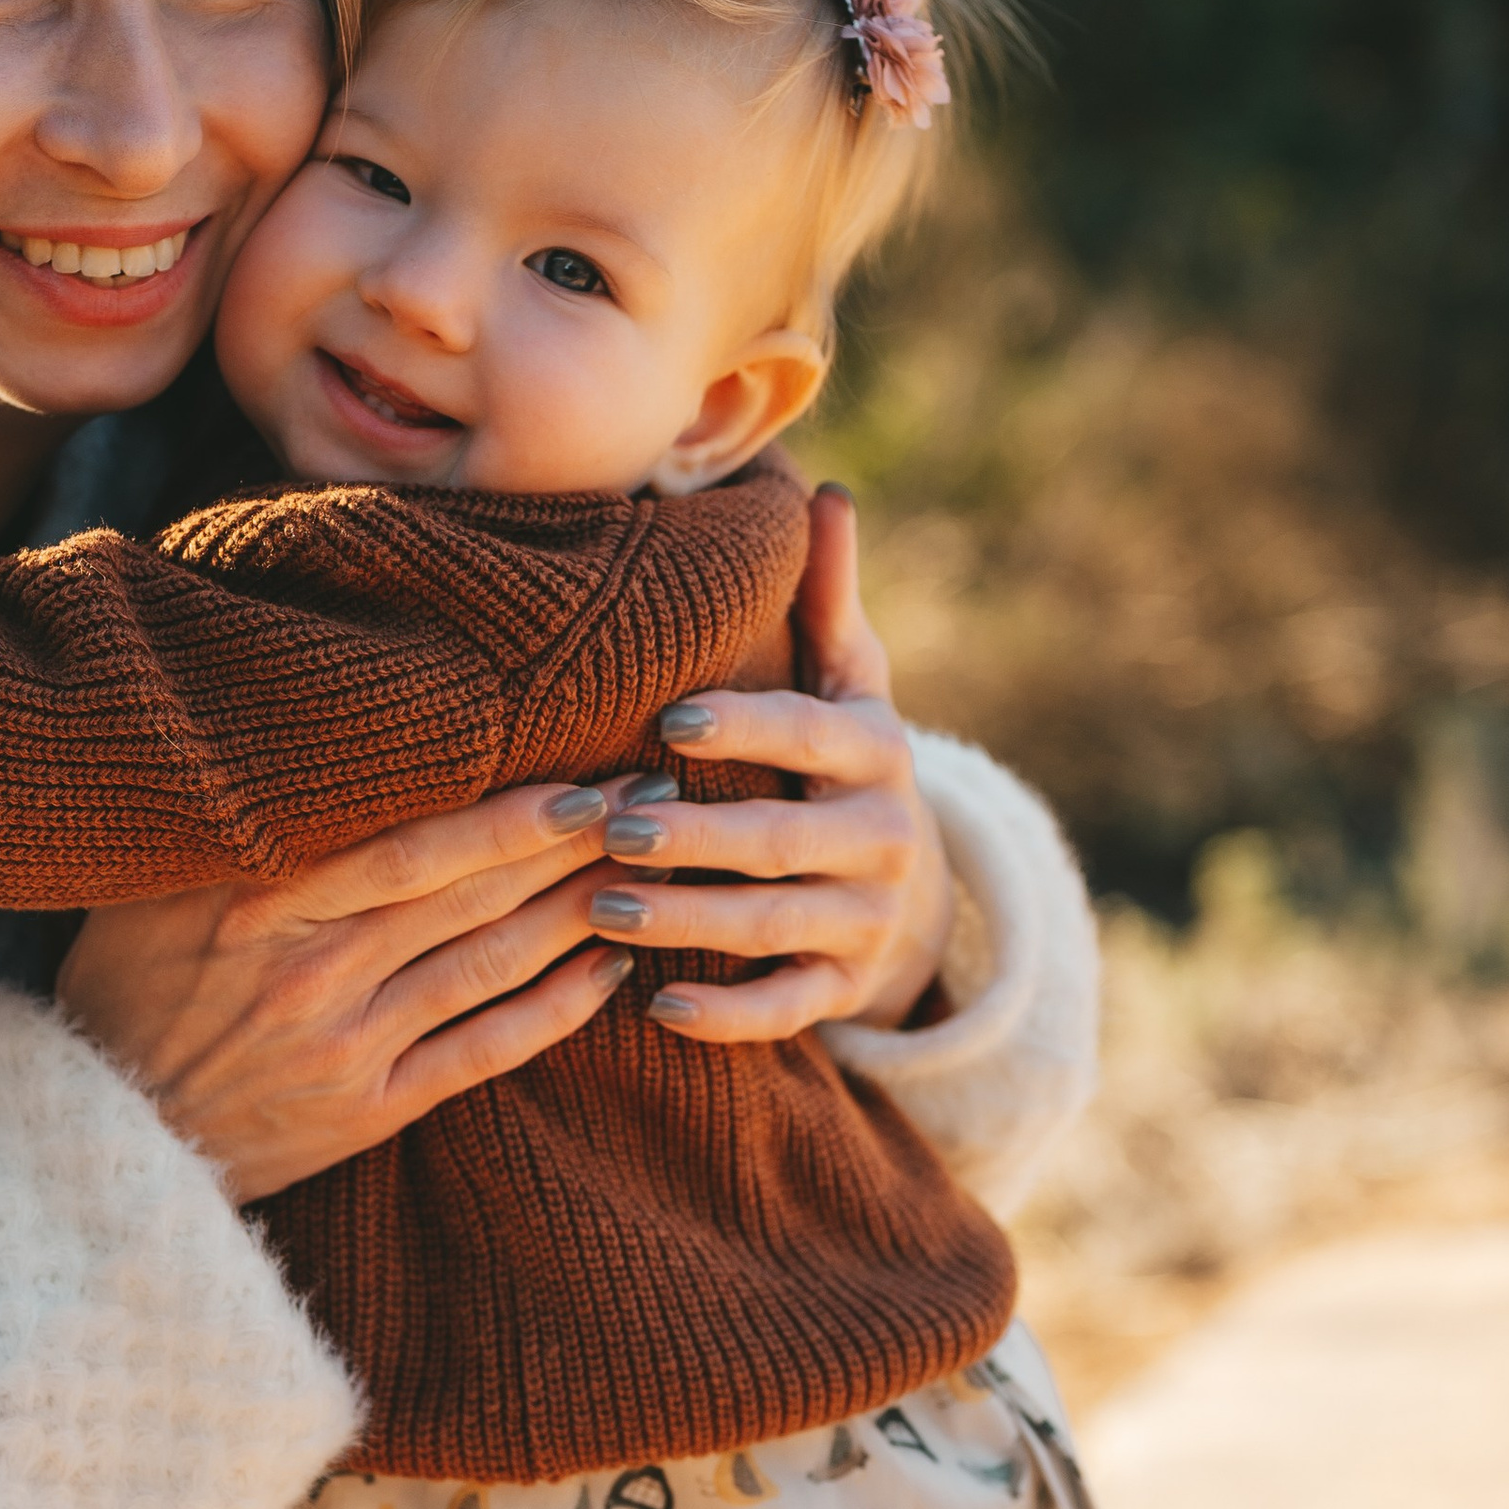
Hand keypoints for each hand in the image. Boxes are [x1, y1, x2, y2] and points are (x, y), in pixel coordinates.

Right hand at [58, 777, 632, 1201]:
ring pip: (490, 964)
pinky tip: (609, 971)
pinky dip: (554, 1011)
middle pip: (470, 893)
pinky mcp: (369, 1108)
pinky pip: (484, 1051)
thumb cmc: (127, 989)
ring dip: (580, 912)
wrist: (100, 1133)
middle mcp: (311, 970)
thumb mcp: (153, 889)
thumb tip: (319, 736)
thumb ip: (240, 826)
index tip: (584, 772)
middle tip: (652, 801)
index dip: (508, 810)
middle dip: (571, 843)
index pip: (411, 844)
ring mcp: (346, 1044)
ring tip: (647, 868)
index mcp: (258, 900)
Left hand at [583, 481, 955, 1040]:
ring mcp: (867, 922)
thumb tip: (824, 492)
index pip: (813, 733)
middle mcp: (885, 840)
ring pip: (775, 929)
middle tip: (608, 827)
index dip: (749, 726)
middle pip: (784, 842)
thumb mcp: (851, 683)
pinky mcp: (845, 990)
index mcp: (879, 754)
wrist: (909, 892)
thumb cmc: (844, 764)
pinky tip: (656, 1006)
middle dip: (696, 838)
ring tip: (598, 911)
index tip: (670, 719)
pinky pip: (787, 1010)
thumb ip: (828, 599)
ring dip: (688, 922)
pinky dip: (727, 1015)